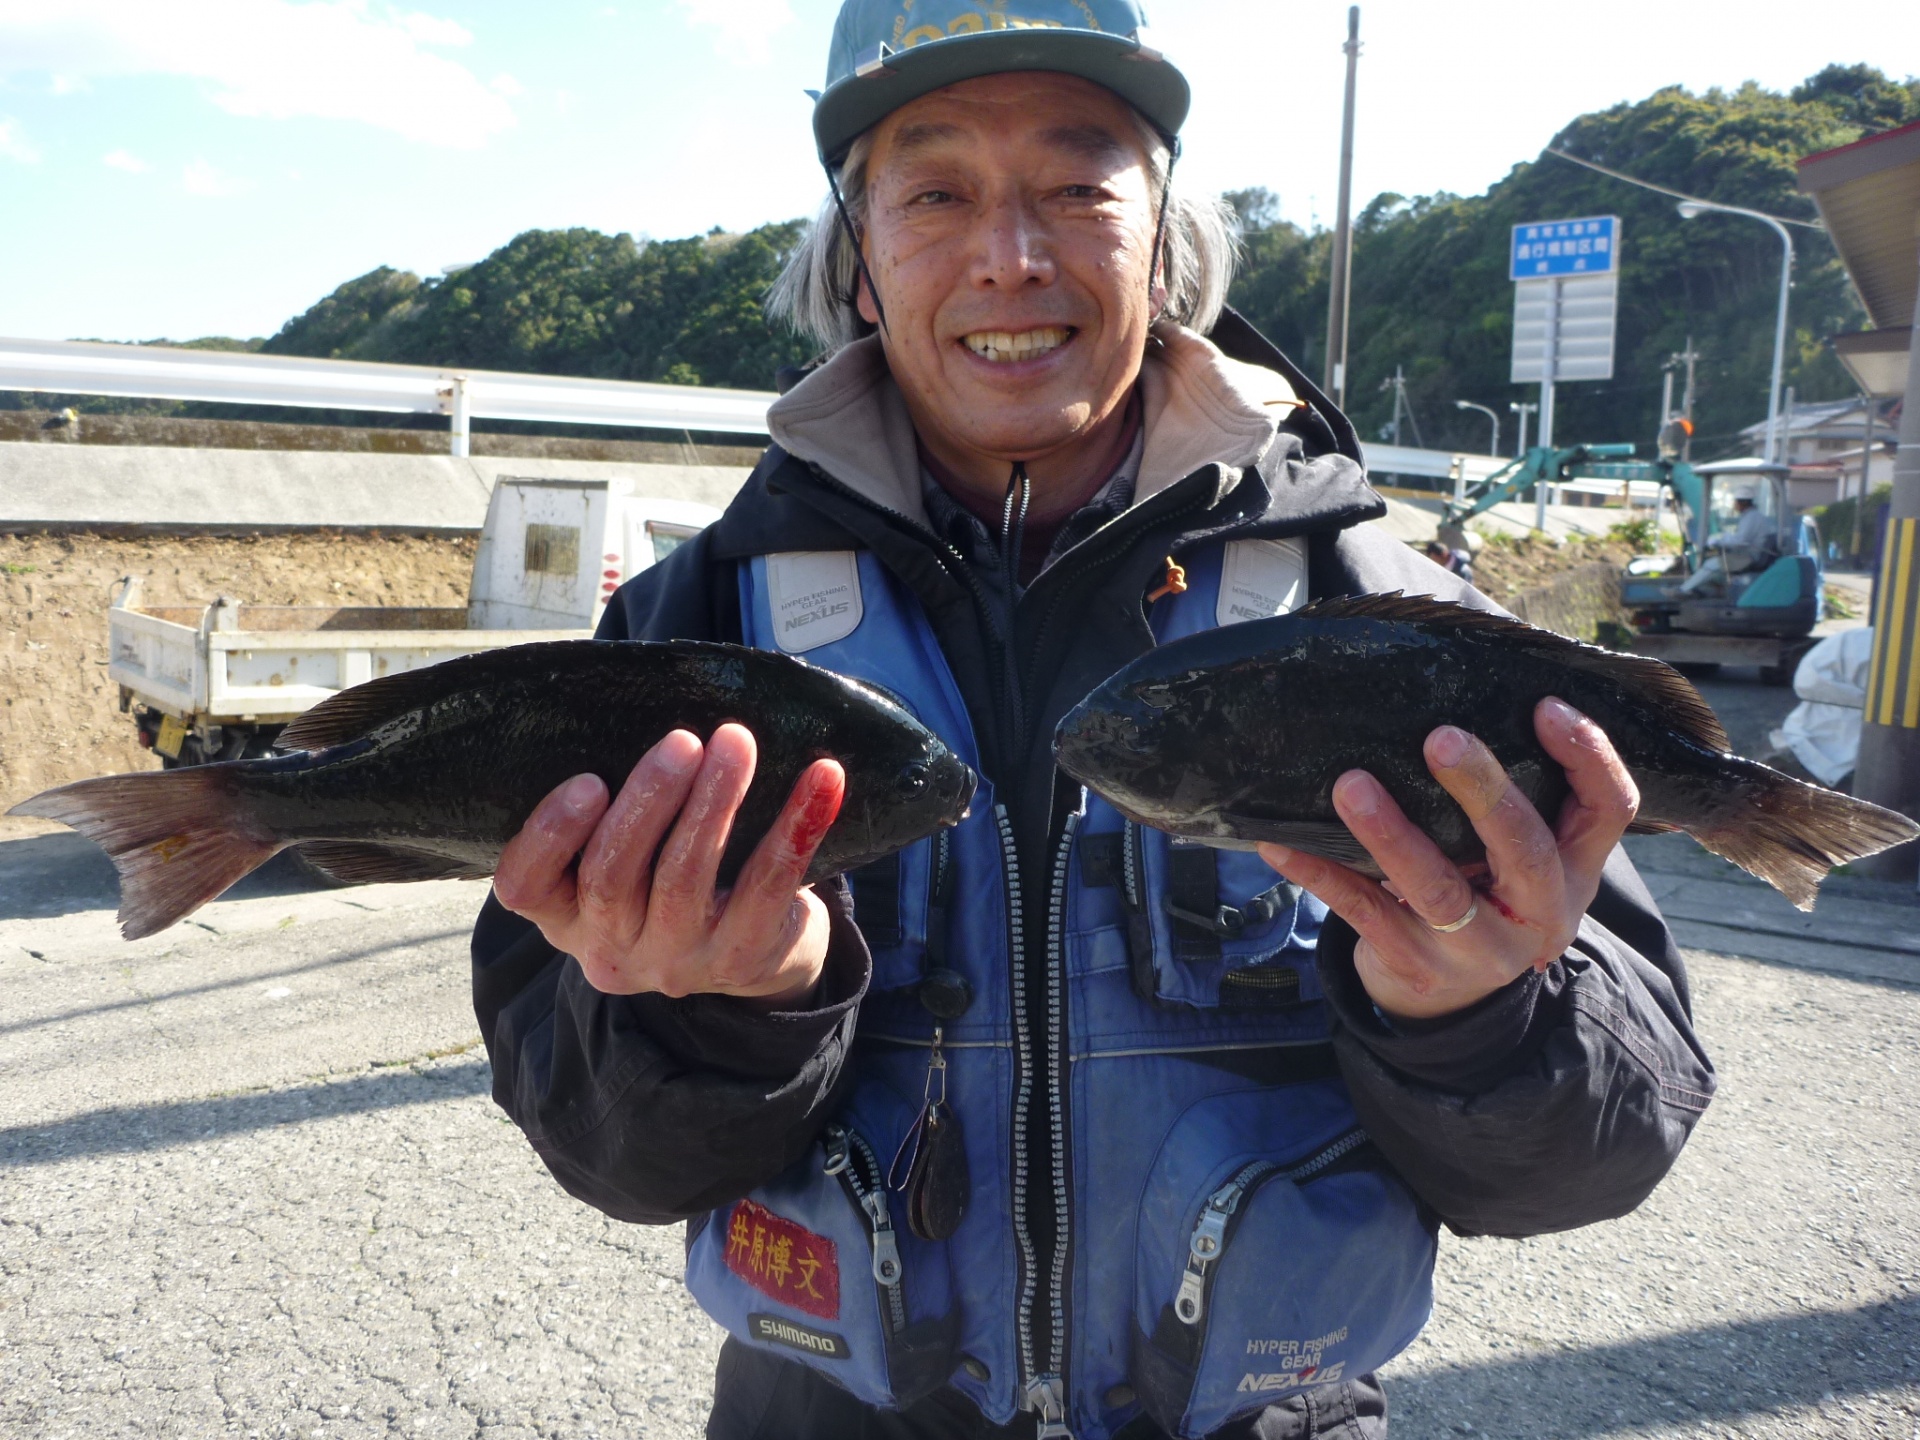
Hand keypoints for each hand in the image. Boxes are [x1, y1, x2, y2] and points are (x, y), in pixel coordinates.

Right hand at [492, 723, 845, 1009]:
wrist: (749, 952)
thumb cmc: (667, 876)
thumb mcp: (622, 858)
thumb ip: (610, 805)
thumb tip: (629, 697)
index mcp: (565, 916)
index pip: (524, 888)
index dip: (549, 836)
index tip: (588, 780)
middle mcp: (610, 947)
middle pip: (612, 876)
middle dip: (648, 801)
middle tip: (683, 740)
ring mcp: (677, 959)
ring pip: (685, 878)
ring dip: (715, 802)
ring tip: (736, 742)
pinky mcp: (743, 955)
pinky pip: (770, 884)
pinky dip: (798, 824)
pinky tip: (823, 778)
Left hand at [1258, 697, 1638, 1020]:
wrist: (1455, 1003)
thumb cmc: (1484, 895)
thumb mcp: (1517, 860)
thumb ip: (1511, 799)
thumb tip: (1452, 695)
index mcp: (1574, 872)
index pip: (1610, 808)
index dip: (1588, 756)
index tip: (1544, 706)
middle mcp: (1538, 913)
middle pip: (1525, 849)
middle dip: (1484, 792)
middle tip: (1442, 739)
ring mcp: (1478, 949)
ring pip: (1437, 889)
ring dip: (1391, 833)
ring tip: (1350, 786)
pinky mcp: (1417, 967)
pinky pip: (1363, 913)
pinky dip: (1320, 874)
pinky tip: (1279, 845)